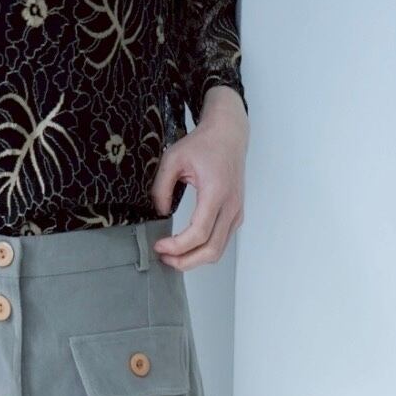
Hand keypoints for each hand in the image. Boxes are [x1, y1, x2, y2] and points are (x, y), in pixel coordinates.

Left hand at [151, 84, 246, 270]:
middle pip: (211, 250)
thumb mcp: (173, 158)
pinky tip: (187, 247)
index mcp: (216, 192)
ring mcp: (236, 212)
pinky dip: (204, 251)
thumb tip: (160, 213)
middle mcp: (230, 206)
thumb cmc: (204, 143)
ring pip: (218, 251)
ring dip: (194, 260)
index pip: (199, 233)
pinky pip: (221, 242)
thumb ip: (161, 187)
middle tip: (164, 258)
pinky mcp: (236, 215)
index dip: (177, 246)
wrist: (228, 134)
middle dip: (185, 261)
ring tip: (173, 256)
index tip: (159, 245)